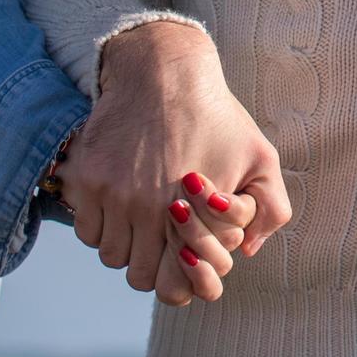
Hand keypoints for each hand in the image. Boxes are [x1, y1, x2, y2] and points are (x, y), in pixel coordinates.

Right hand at [59, 22, 292, 305]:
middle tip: (162, 242)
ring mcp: (114, 194)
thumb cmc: (217, 117)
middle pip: (140, 276)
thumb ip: (270, 209)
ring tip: (142, 222)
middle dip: (153, 264)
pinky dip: (101, 228)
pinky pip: (86, 231)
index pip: (174, 284)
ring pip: (111, 256)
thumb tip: (248, 251)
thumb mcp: (261, 157)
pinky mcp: (88, 178)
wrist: (164, 72)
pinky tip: (121, 207)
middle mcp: (150, 208)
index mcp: (193, 211)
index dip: (180, 276)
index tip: (183, 256)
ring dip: (126, 247)